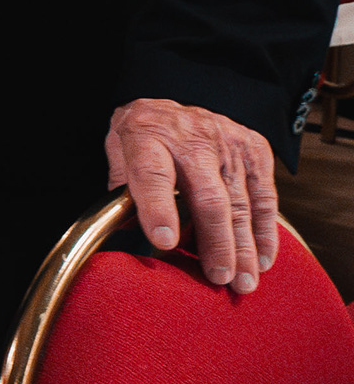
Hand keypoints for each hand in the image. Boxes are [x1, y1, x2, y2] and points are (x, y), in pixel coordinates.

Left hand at [106, 97, 283, 292]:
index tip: (164, 242)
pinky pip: (264, 195)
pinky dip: (265, 230)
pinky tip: (262, 258)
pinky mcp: (254, 149)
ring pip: (240, 201)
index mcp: (147, 137)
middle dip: (216, 242)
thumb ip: (122, 188)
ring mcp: (227, 144)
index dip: (158, 209)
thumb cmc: (143, 136)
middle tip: (219, 278)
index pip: (152, 174)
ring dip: (244, 246)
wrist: (172, 103)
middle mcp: (191, 140)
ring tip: (243, 280)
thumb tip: (123, 233)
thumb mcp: (118, 151)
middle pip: (208, 197)